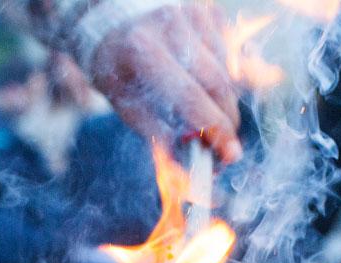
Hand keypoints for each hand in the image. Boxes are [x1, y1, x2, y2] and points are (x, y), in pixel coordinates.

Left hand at [88, 3, 241, 160]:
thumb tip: (186, 169)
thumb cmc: (116, 67)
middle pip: (218, 84)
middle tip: (226, 147)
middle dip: (226, 121)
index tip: (230, 154)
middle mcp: (171, 25)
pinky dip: (220, 75)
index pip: (191, 97)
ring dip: (222, 100)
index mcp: (143, 51)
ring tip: (204, 111)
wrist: (110, 17)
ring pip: (227, 70)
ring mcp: (191, 12)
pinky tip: (199, 78)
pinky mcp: (206, 7)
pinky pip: (227, 52)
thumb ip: (155, 132)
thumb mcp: (123, 102)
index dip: (215, 130)